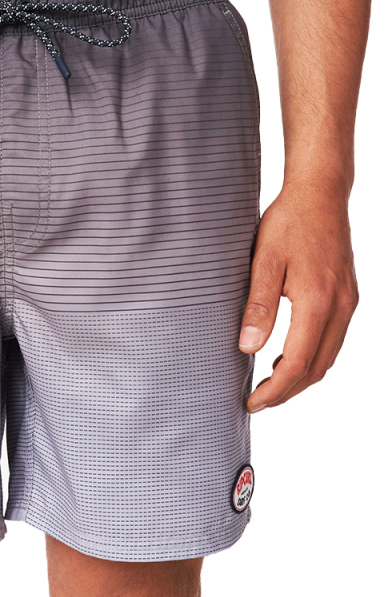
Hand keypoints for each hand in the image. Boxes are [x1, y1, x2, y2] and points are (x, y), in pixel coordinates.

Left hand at [238, 178, 357, 412]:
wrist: (319, 194)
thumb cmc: (288, 222)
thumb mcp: (263, 261)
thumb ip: (257, 306)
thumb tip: (248, 348)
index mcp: (319, 302)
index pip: (298, 364)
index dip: (275, 390)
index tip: (252, 402)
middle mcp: (341, 307)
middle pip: (318, 368)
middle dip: (288, 391)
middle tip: (258, 400)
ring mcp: (349, 302)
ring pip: (329, 356)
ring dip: (301, 377)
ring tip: (269, 384)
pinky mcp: (348, 295)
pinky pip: (333, 339)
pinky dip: (312, 356)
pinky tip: (288, 355)